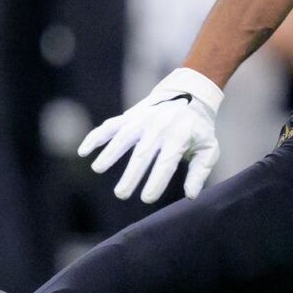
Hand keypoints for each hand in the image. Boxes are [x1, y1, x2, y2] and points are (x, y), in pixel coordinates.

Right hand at [78, 67, 224, 202]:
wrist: (190, 94)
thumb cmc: (199, 128)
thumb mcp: (208, 149)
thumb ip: (199, 172)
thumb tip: (191, 196)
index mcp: (179, 137)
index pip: (166, 162)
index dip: (156, 181)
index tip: (147, 198)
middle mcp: (159, 127)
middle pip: (142, 153)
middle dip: (131, 174)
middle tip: (122, 194)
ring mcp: (142, 120)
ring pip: (123, 136)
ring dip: (110, 152)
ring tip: (97, 168)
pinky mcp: (130, 117)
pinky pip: (110, 126)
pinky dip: (96, 137)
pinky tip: (84, 151)